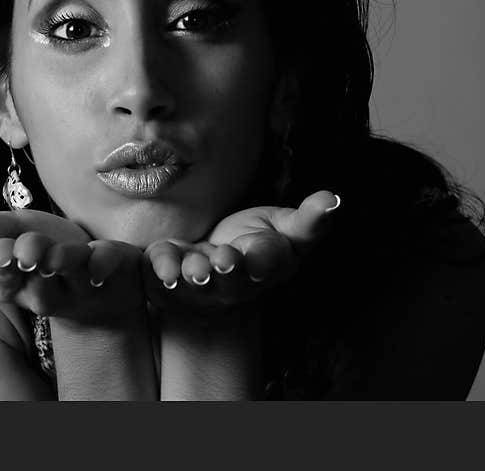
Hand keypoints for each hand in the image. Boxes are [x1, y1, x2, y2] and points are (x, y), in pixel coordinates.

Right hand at [0, 196, 144, 320]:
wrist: (98, 282)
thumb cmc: (41, 251)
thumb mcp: (4, 232)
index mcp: (19, 285)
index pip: (4, 281)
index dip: (1, 268)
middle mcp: (52, 292)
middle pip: (40, 283)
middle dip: (33, 260)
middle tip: (28, 249)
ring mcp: (87, 287)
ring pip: (76, 277)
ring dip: (67, 262)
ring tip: (61, 252)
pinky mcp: (119, 275)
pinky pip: (115, 270)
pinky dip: (108, 264)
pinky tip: (103, 258)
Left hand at [142, 190, 340, 312]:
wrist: (218, 260)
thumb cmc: (257, 242)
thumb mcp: (288, 228)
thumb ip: (310, 219)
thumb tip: (334, 200)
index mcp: (266, 265)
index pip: (267, 264)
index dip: (260, 263)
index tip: (253, 259)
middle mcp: (233, 282)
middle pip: (229, 281)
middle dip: (224, 272)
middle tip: (219, 262)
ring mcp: (199, 284)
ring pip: (192, 285)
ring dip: (186, 276)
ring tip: (180, 272)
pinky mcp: (168, 275)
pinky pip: (158, 276)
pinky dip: (154, 268)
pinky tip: (150, 260)